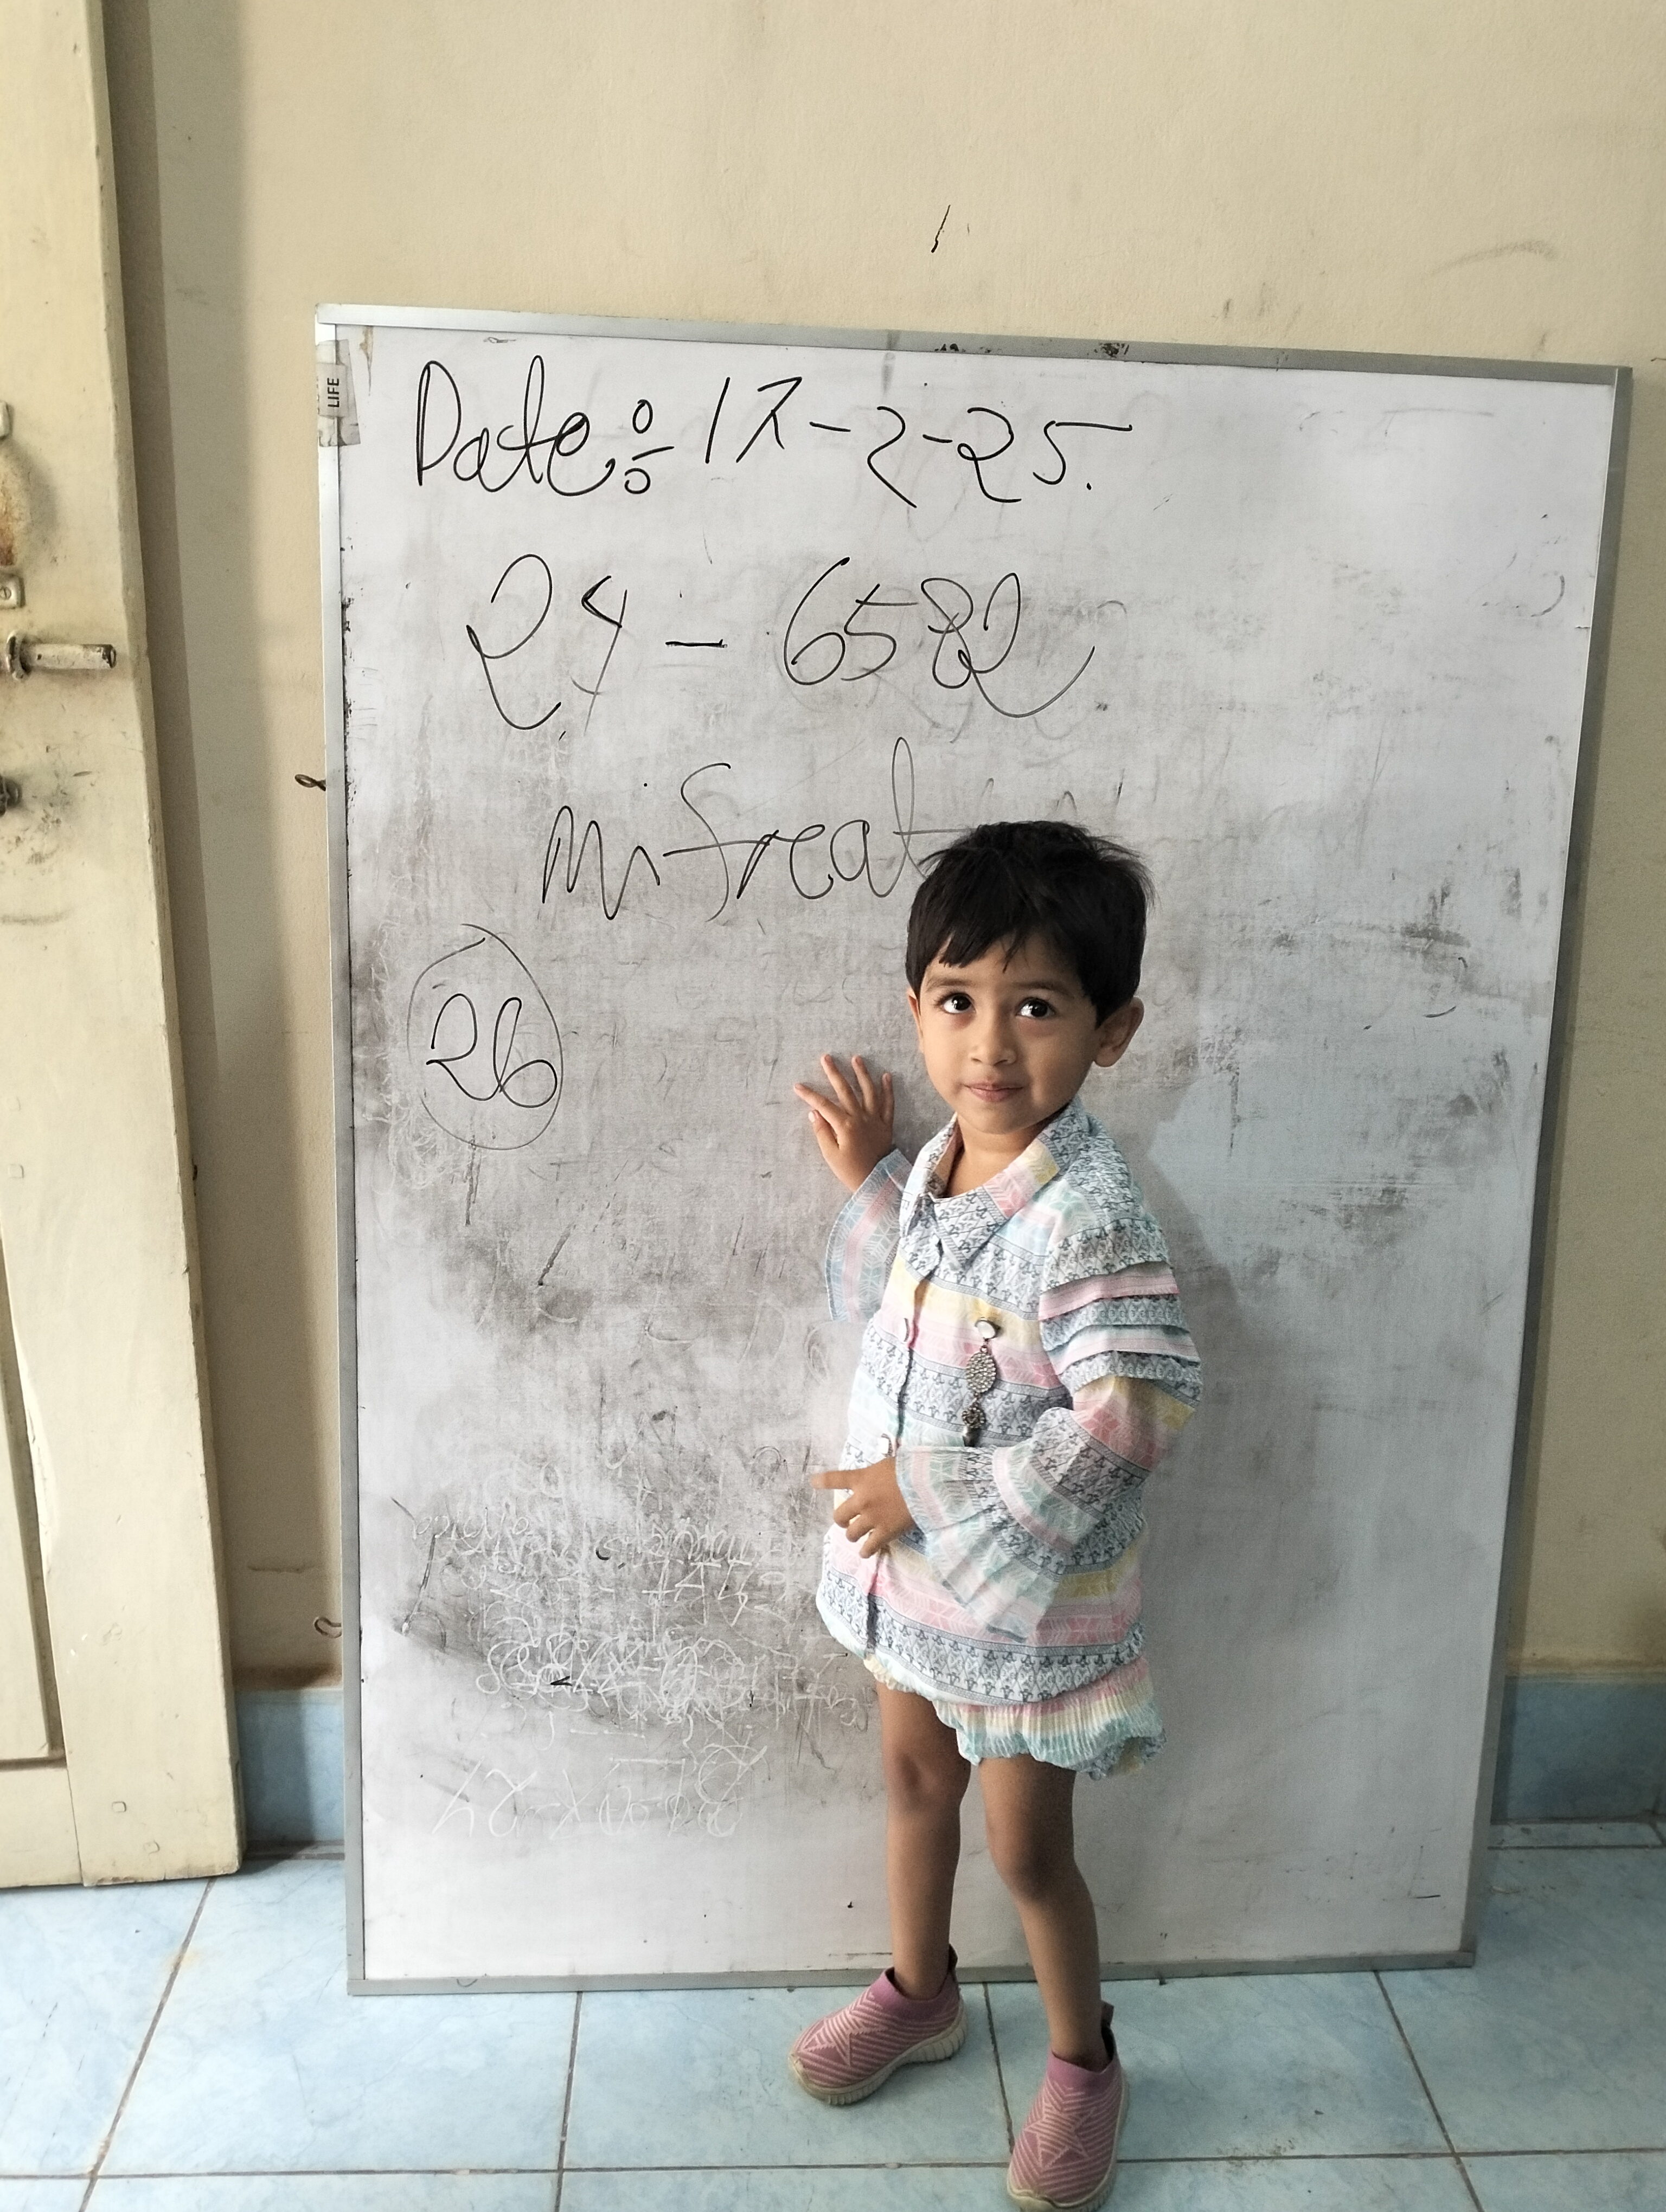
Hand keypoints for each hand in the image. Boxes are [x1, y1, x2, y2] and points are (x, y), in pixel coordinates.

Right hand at [793, 1054, 894, 1192]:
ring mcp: (875, 1119)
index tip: (797, 1086)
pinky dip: (887, 1090)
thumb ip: (822, 1132)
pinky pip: (888, 1104)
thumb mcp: (831, 1155)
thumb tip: (813, 1112)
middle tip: (826, 1057)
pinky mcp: (886, 1125)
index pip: (823, 1105)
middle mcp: (860, 1117)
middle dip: (834, 1073)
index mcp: (844, 1125)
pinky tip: (886, 1076)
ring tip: (856, 1058)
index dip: (809, 1095)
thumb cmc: (850, 1172)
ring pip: (868, 1092)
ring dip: (862, 1074)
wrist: (878, 1182)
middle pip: (845, 1091)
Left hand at [812, 1457, 915, 1556]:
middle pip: (839, 1516)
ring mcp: (871, 1518)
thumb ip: (879, 1473)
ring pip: (852, 1534)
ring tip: (858, 1537)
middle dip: (842, 1521)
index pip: (836, 1479)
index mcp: (861, 1479)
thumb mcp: (889, 1464)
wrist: (925, 1483)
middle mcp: (862, 1500)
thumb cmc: (911, 1468)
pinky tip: (866, 1552)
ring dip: (853, 1535)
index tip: (813, 1482)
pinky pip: (869, 1547)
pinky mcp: (884, 1532)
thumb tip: (883, 1474)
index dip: (823, 1481)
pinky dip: (866, 1551)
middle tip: (847, 1522)